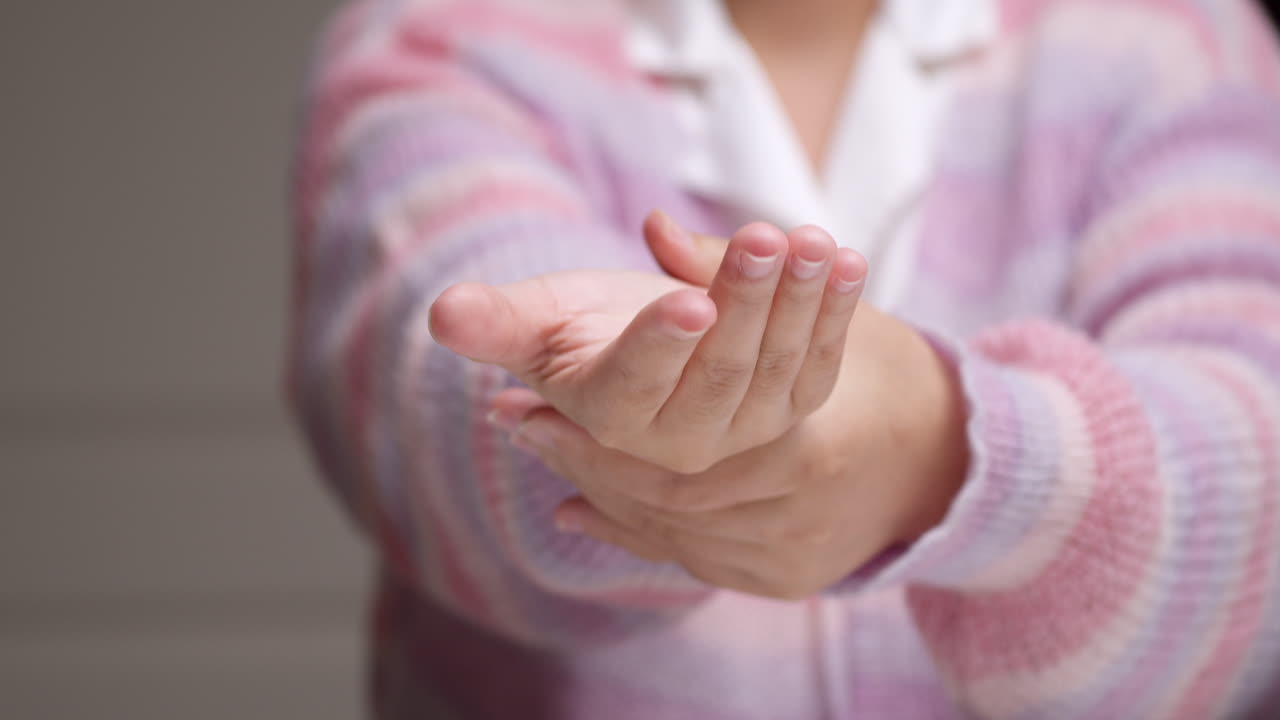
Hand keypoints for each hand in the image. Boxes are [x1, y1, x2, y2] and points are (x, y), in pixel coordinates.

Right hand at [430, 212, 866, 472]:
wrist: (646, 358)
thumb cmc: (579, 330)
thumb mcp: (536, 322)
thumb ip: (496, 323)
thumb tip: (442, 313)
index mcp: (611, 418)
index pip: (635, 387)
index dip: (662, 345)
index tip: (689, 299)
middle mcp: (681, 439)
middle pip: (719, 372)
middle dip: (746, 302)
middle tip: (767, 235)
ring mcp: (741, 428)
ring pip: (775, 367)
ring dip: (799, 300)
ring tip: (811, 237)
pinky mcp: (785, 408)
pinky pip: (816, 363)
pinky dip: (835, 312)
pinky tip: (847, 260)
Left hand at [489, 300, 967, 598]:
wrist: (947, 452)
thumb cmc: (882, 366)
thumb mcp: (815, 305)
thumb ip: (729, 270)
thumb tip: (653, 226)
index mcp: (798, 445)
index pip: (666, 438)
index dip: (588, 420)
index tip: (525, 392)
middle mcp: (787, 512)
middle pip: (659, 486)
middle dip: (580, 454)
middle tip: (510, 419)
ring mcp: (784, 554)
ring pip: (666, 527)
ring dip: (595, 489)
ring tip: (533, 450)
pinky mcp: (778, 579)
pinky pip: (689, 559)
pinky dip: (633, 533)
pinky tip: (578, 509)